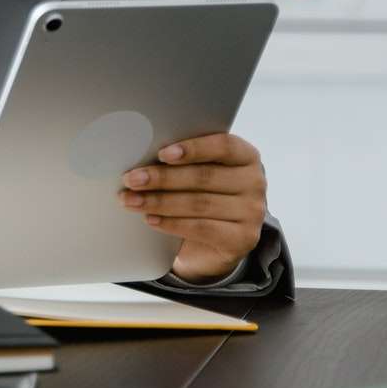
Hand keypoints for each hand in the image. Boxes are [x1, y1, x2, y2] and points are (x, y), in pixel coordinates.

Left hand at [115, 132, 266, 281]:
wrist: (216, 241)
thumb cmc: (203, 194)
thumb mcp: (200, 173)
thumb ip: (184, 160)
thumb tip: (143, 152)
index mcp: (246, 156)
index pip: (223, 146)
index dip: (193, 148)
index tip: (162, 153)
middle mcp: (255, 182)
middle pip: (204, 176)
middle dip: (162, 177)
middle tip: (131, 178)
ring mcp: (252, 213)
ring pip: (199, 203)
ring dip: (159, 201)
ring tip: (132, 200)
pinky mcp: (243, 239)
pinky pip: (201, 228)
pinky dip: (172, 223)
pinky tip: (151, 219)